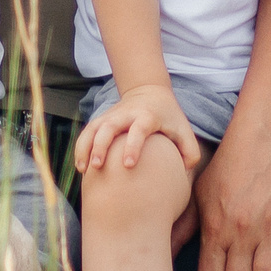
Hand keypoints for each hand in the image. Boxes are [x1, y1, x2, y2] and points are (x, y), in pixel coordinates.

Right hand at [73, 82, 203, 173]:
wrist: (150, 92)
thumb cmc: (169, 118)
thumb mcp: (184, 130)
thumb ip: (189, 153)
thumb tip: (183, 177)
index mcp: (147, 116)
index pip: (138, 129)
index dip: (133, 146)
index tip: (128, 165)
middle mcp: (126, 114)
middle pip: (109, 127)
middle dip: (101, 145)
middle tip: (98, 166)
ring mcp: (111, 115)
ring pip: (93, 128)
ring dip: (86, 147)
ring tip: (83, 170)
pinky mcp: (101, 119)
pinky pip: (87, 132)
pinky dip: (81, 147)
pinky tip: (80, 166)